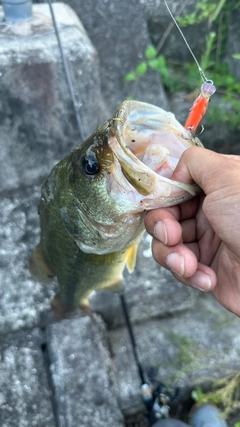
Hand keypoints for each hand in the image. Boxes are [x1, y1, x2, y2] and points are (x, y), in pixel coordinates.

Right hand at [145, 147, 239, 315]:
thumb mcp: (227, 176)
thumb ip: (195, 162)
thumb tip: (173, 172)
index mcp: (216, 186)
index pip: (175, 187)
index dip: (163, 198)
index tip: (162, 207)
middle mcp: (209, 210)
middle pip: (164, 214)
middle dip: (163, 228)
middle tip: (173, 237)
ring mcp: (206, 240)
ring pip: (166, 243)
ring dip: (173, 255)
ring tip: (189, 265)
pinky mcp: (204, 267)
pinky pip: (179, 268)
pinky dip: (188, 274)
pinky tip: (207, 278)